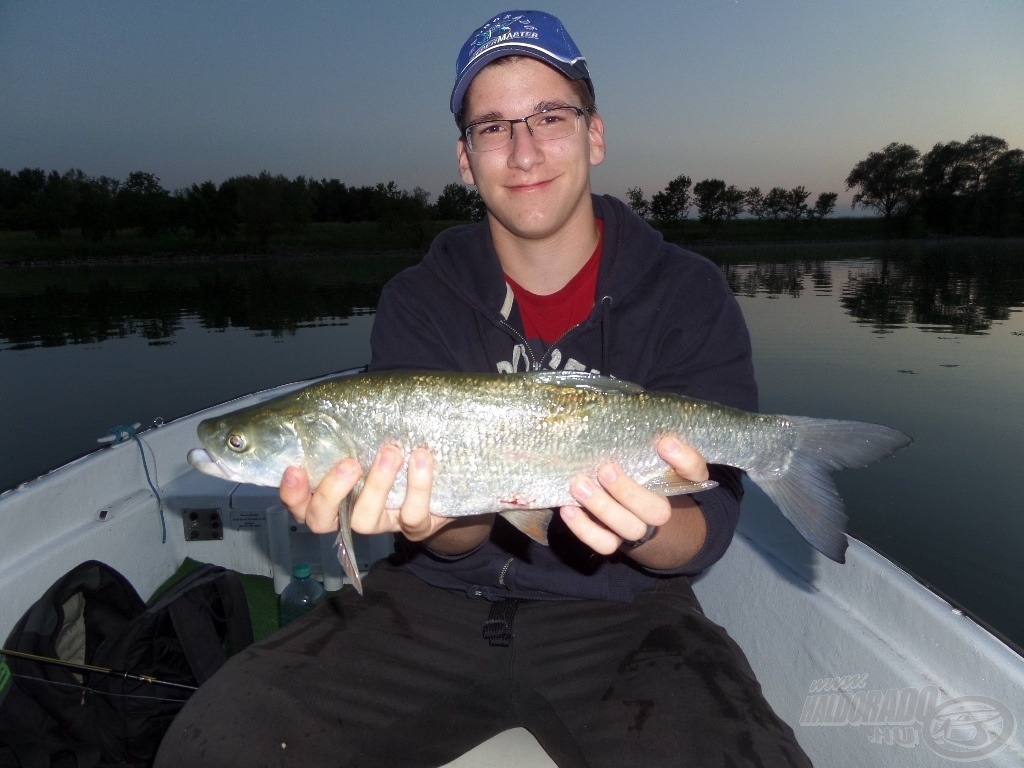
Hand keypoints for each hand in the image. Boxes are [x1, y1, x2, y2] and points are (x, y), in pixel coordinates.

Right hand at [279, 445, 448, 541]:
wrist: (442, 478)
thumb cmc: (392, 450)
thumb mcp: (366, 439)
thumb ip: (345, 431)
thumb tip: (328, 402)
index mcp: (332, 495)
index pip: (299, 504)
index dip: (292, 494)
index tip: (295, 469)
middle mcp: (351, 514)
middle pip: (322, 520)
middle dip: (331, 493)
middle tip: (349, 464)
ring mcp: (382, 523)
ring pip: (366, 520)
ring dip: (377, 484)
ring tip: (390, 452)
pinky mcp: (415, 526)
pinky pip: (413, 515)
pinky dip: (418, 486)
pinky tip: (421, 458)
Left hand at [560, 437, 708, 558]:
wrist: (627, 511)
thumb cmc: (630, 467)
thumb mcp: (639, 450)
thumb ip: (636, 437)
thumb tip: (616, 408)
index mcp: (675, 481)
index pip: (695, 473)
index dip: (684, 460)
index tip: (664, 442)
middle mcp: (660, 508)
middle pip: (657, 510)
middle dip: (629, 491)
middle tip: (606, 469)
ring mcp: (637, 527)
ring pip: (629, 529)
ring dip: (603, 508)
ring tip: (579, 485)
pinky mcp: (613, 540)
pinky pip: (603, 544)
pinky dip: (584, 529)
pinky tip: (568, 509)